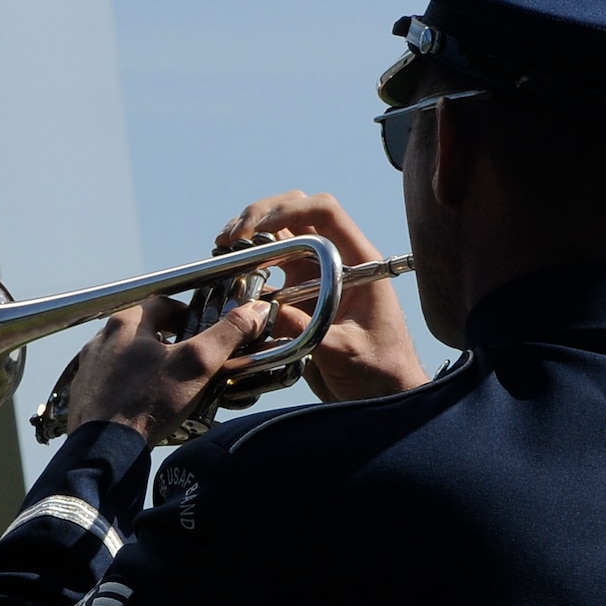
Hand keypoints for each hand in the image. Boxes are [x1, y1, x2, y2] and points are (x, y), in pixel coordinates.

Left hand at [63, 295, 271, 445]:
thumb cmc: (147, 403)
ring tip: (169, 384)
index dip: (186, 314)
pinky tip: (144, 404)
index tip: (201, 329)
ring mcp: (89, 369)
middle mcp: (100, 341)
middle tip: (189, 359)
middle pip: (141, 332)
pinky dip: (128, 388)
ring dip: (147, 365)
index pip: (161, 305)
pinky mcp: (84, 395)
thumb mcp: (196, 364)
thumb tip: (255, 312)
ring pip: (124, 358)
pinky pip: (110, 383)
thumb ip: (227, 334)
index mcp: (125, 325)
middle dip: (167, 342)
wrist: (104, 449)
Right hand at [216, 191, 427, 400]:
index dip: (288, 209)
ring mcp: (315, 278)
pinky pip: (269, 269)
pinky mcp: (298, 297)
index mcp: (357, 263)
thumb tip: (260, 310)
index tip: (255, 229)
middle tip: (231, 238)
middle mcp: (334, 262)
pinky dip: (246, 264)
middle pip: (296, 212)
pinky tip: (227, 272)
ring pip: (278, 236)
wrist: (383, 396)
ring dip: (248, 235)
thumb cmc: (379, 372)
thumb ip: (305, 330)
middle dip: (259, 215)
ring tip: (222, 247)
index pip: (325, 213)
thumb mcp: (343, 351)